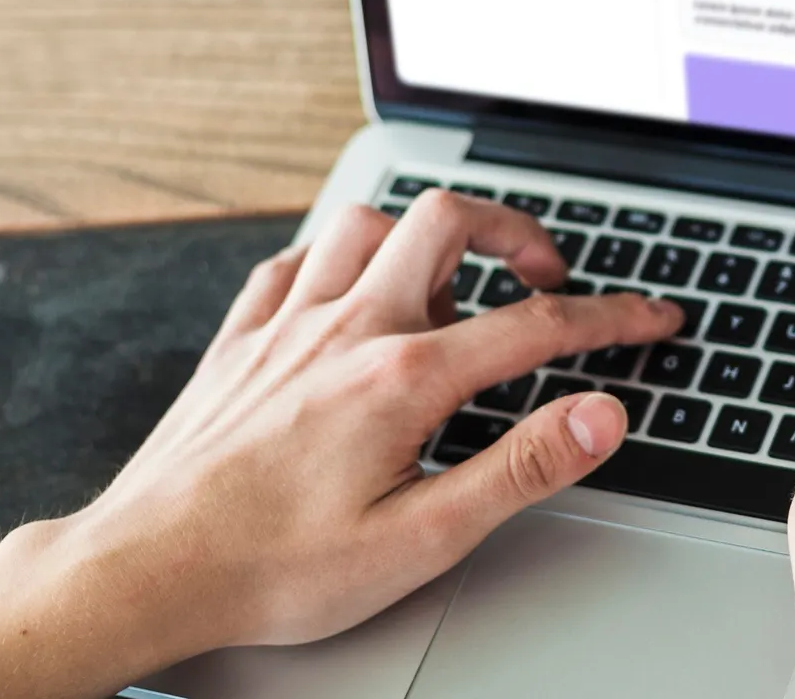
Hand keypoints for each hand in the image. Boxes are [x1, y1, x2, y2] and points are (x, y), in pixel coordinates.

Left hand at [0, 191, 681, 698]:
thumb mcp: (422, 538)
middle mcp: (346, 329)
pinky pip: (292, 261)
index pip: (536, 325)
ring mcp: (287, 326)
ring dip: (424, 236)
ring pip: (367, 222)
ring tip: (455, 280)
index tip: (651, 319)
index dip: (612, 317)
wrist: (143, 572)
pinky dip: (336, 260)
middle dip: (516, 231)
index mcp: (402, 378)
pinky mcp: (240, 342)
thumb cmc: (273, 568)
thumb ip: (521, 467)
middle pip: (448, 223)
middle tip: (546, 274)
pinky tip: (347, 292)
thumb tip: (599, 417)